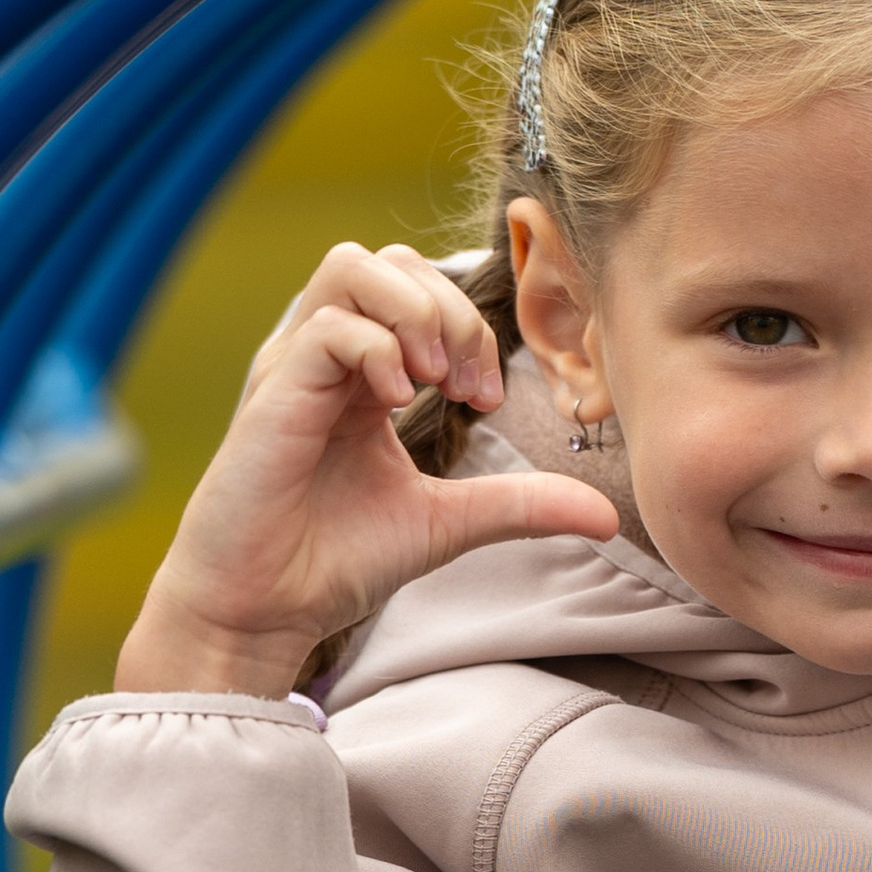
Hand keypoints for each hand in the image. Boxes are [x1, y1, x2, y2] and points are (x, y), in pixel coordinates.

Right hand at [117, 243, 617, 698]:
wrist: (263, 609)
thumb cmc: (336, 561)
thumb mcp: (449, 522)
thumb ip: (521, 503)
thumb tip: (607, 515)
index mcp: (364, 374)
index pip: (422, 292)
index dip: (472, 327)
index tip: (489, 400)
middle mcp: (326, 356)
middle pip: (391, 261)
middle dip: (451, 309)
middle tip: (470, 387)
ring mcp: (295, 366)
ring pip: (352, 266)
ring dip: (414, 311)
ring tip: (436, 380)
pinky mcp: (273, 392)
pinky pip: (327, 326)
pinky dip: (376, 348)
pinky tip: (399, 402)